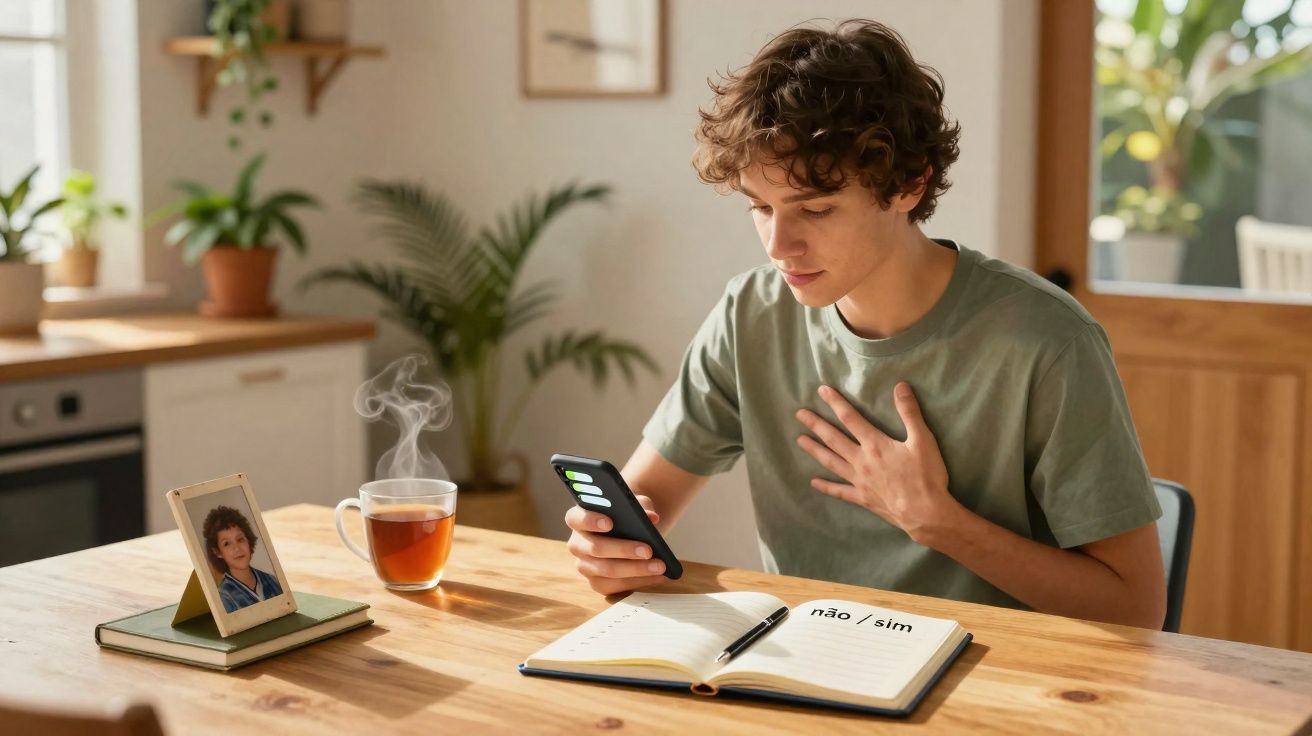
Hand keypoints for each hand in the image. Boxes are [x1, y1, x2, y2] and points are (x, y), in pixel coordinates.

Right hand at [565, 494, 668, 595]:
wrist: (630, 534)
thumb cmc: (627, 516)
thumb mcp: (634, 505)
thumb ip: (641, 506)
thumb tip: (651, 517)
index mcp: (578, 519)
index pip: (576, 518)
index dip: (590, 520)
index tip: (609, 523)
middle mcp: (577, 544)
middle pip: (595, 548)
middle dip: (623, 550)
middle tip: (648, 550)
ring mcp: (585, 566)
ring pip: (607, 570)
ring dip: (635, 569)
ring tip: (659, 566)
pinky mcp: (597, 583)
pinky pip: (615, 586)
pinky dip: (639, 582)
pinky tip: (657, 576)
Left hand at [795, 382, 961, 544]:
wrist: (925, 513)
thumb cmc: (926, 476)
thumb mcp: (923, 440)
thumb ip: (910, 412)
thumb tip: (900, 386)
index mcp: (875, 444)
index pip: (850, 418)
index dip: (835, 402)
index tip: (821, 390)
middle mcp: (861, 461)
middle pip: (833, 439)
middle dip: (816, 424)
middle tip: (799, 414)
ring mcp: (859, 481)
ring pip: (831, 462)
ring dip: (814, 450)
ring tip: (799, 441)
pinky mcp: (862, 498)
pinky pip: (839, 491)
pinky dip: (826, 486)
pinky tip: (813, 482)